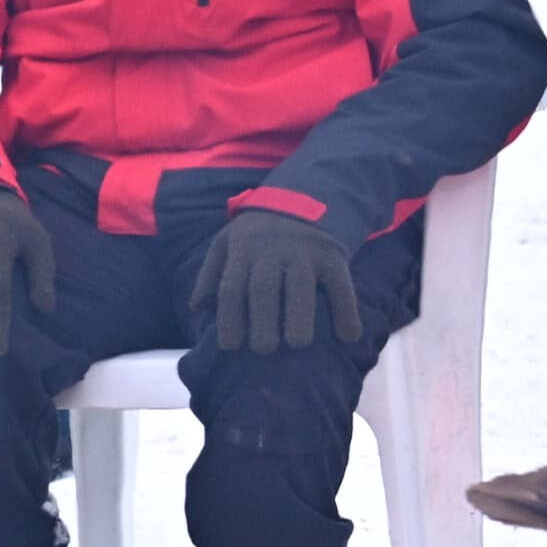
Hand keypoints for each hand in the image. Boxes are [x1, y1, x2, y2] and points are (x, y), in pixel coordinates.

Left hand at [193, 198, 361, 353]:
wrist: (301, 197)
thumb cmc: (257, 233)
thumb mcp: (227, 241)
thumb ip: (211, 274)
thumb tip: (197, 308)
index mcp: (243, 250)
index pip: (232, 287)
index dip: (229, 318)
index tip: (230, 347)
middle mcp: (272, 250)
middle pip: (264, 287)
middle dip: (262, 319)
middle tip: (263, 350)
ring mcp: (304, 252)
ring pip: (301, 286)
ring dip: (300, 316)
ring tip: (298, 344)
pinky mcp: (332, 254)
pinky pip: (341, 284)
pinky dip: (346, 310)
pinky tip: (349, 336)